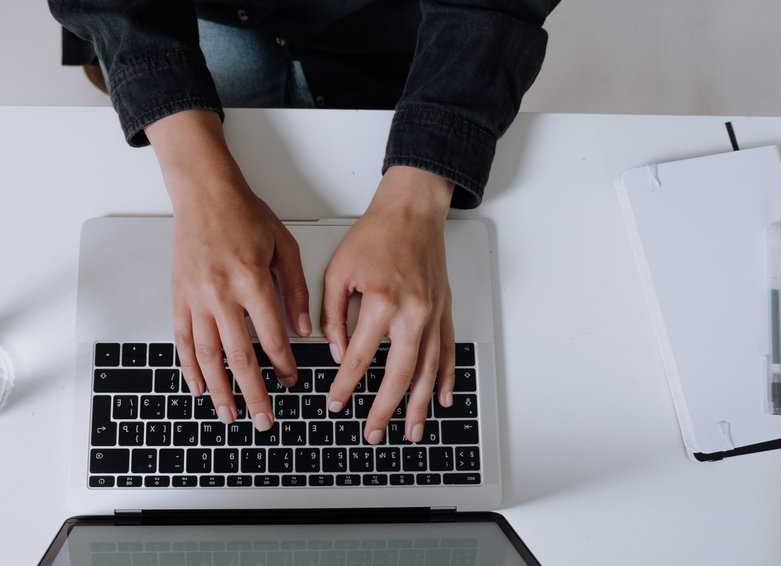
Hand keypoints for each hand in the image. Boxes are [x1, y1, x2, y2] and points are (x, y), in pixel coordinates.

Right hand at [147, 110, 311, 431]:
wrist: (203, 194)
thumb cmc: (245, 215)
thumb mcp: (284, 246)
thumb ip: (295, 290)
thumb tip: (303, 329)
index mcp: (251, 281)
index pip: (271, 337)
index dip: (283, 364)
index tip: (291, 381)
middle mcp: (220, 295)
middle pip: (238, 357)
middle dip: (253, 393)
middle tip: (263, 420)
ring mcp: (195, 299)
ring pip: (207, 356)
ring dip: (220, 390)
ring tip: (230, 414)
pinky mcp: (179, 298)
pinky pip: (183, 340)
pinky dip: (190, 367)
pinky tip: (199, 387)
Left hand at [322, 166, 455, 443]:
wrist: (412, 212)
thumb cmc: (376, 235)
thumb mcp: (338, 271)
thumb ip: (332, 315)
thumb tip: (337, 352)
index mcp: (381, 302)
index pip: (359, 357)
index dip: (345, 386)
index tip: (335, 403)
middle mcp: (412, 313)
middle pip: (399, 376)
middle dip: (384, 410)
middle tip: (373, 433)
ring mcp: (433, 315)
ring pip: (428, 372)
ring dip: (419, 406)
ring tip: (411, 432)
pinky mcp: (444, 311)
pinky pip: (447, 352)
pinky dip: (445, 379)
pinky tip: (441, 399)